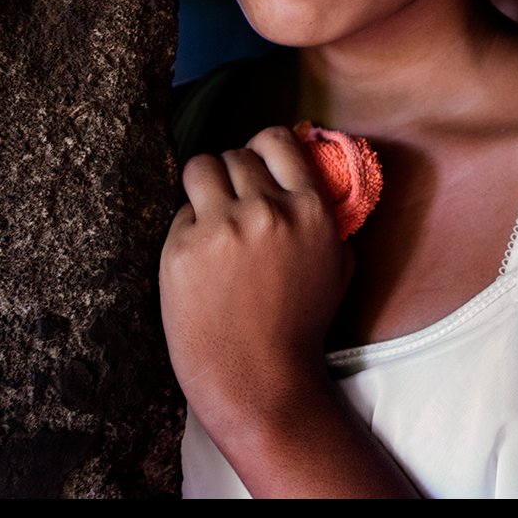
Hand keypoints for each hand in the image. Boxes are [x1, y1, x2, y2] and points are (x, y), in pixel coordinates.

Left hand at [159, 126, 353, 447]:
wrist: (259, 377)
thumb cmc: (300, 325)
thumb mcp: (337, 265)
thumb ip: (328, 217)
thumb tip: (310, 174)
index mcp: (310, 210)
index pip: (277, 140)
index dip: (262, 148)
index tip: (256, 163)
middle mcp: (268, 210)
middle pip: (235, 155)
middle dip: (232, 175)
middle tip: (232, 203)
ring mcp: (222, 227)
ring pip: (200, 169)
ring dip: (203, 186)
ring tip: (208, 213)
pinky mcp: (182, 248)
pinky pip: (180, 214)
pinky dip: (187, 229)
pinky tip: (200, 259)